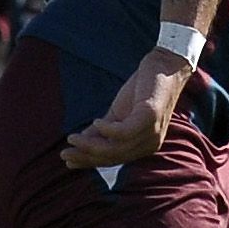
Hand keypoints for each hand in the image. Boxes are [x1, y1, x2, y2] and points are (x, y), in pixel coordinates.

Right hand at [61, 48, 191, 169]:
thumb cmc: (142, 90)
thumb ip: (101, 130)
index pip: (114, 159)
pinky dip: (108, 130)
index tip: (68, 160)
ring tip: (73, 138)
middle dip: (87, 156)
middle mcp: (150, 143)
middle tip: (65, 152)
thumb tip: (79, 142)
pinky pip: (125, 132)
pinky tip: (96, 121)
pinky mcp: (150, 117)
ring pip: (117, 148)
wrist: (164, 66)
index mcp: (143, 146)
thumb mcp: (117, 113)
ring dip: (91, 145)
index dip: (90, 161)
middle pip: (114, 157)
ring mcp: (152, 131)